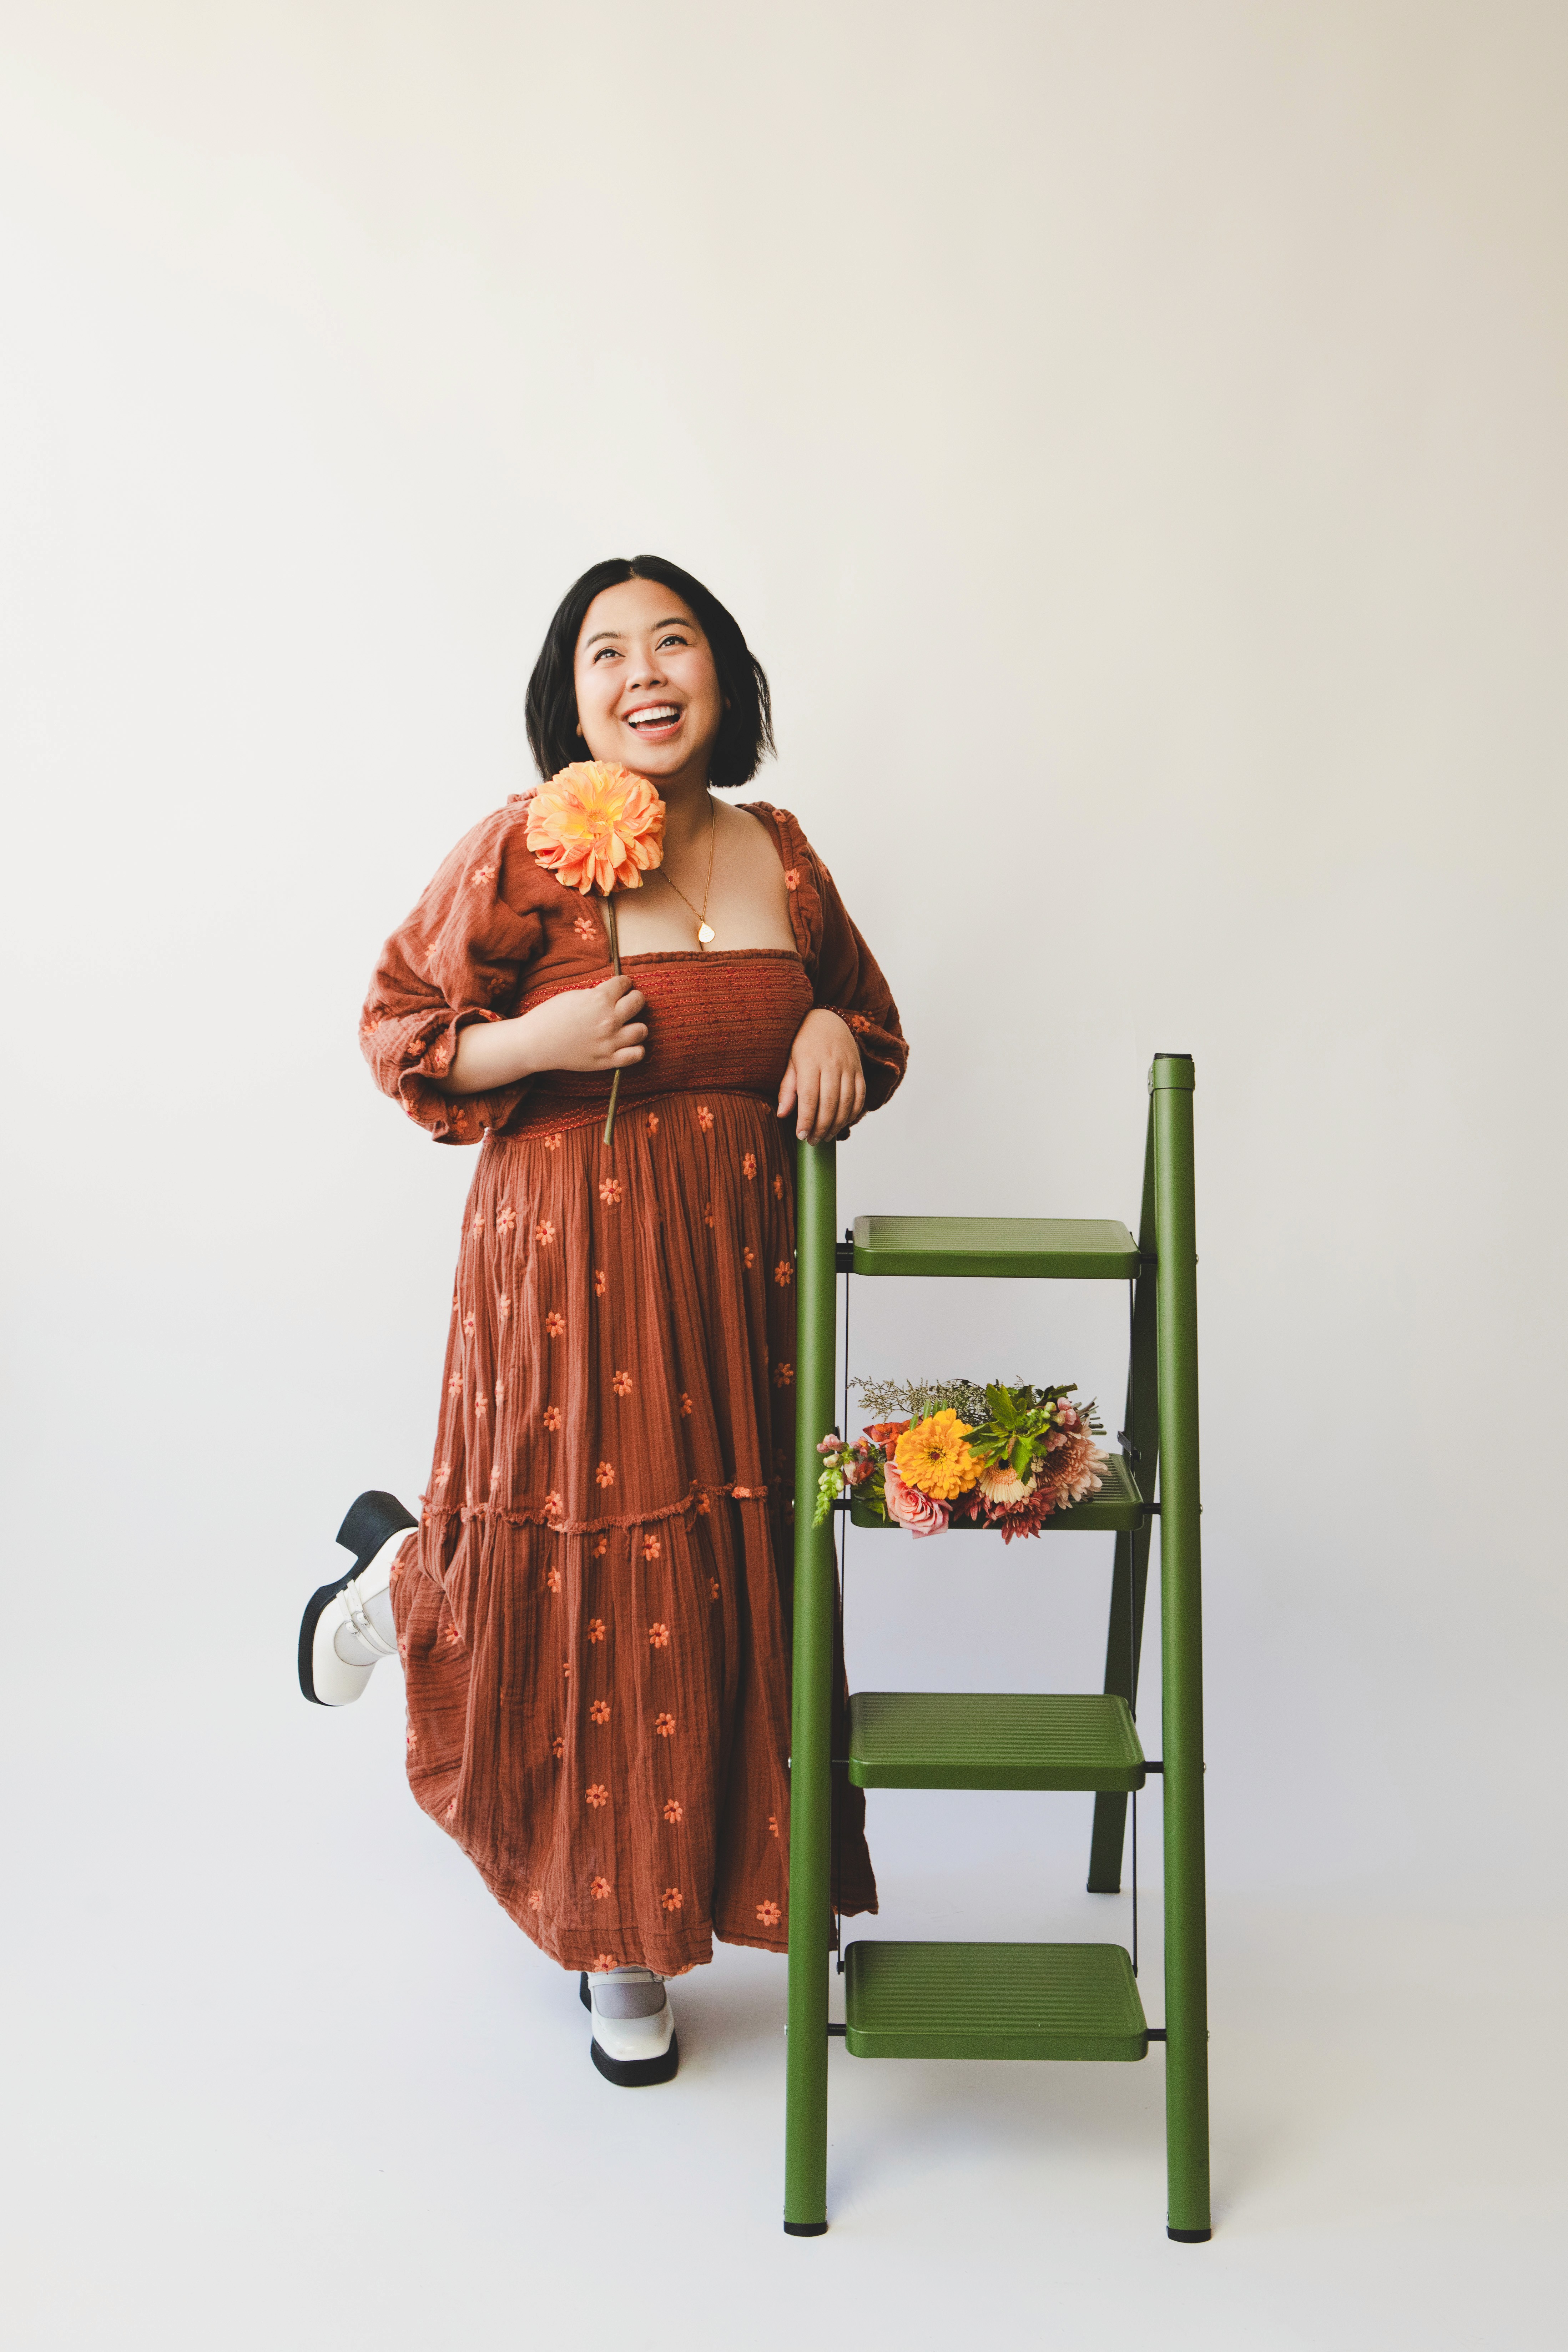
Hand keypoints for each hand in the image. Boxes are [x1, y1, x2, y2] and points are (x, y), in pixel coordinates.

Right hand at [442, 975, 646, 1092]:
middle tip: (626, 1002)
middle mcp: (609, 1019)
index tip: (620, 986)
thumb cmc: (551, 1016)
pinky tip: (628, 1044)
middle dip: (633, 998)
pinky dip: (636, 1049)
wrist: (535, 1043)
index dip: (623, 983)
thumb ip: (597, 994)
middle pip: (638, 1002)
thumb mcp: (574, 995)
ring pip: (642, 1029)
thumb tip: (615, 992)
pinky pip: (637, 1054)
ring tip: (628, 1025)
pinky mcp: (608, 1060)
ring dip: (637, 1025)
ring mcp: (610, 1042)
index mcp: (600, 999)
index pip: (624, 983)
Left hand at [777, 1008, 864, 1143]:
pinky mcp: (859, 1070)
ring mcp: (848, 1067)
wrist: (827, 1020)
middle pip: (829, 1103)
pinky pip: (860, 1096)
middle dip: (821, 1127)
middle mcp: (831, 1064)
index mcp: (810, 1061)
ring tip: (826, 1136)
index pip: (809, 1097)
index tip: (800, 1136)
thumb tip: (782, 1114)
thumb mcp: (790, 1061)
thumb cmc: (803, 1043)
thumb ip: (787, 1088)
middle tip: (812, 1141)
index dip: (806, 1119)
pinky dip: (852, 1113)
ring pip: (846, 1102)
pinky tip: (842, 1123)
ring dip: (836, 1124)